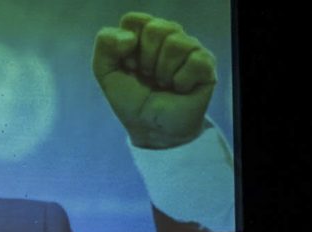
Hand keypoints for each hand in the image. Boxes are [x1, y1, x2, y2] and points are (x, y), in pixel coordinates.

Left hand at [93, 12, 215, 148]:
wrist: (152, 130)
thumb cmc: (132, 100)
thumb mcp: (106, 72)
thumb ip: (105, 44)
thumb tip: (130, 37)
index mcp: (144, 34)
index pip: (133, 20)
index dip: (126, 46)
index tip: (129, 66)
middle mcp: (169, 36)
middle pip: (155, 29)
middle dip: (146, 60)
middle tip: (148, 77)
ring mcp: (189, 48)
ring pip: (175, 44)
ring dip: (163, 73)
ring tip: (164, 84)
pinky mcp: (205, 64)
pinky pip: (193, 61)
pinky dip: (181, 82)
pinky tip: (180, 89)